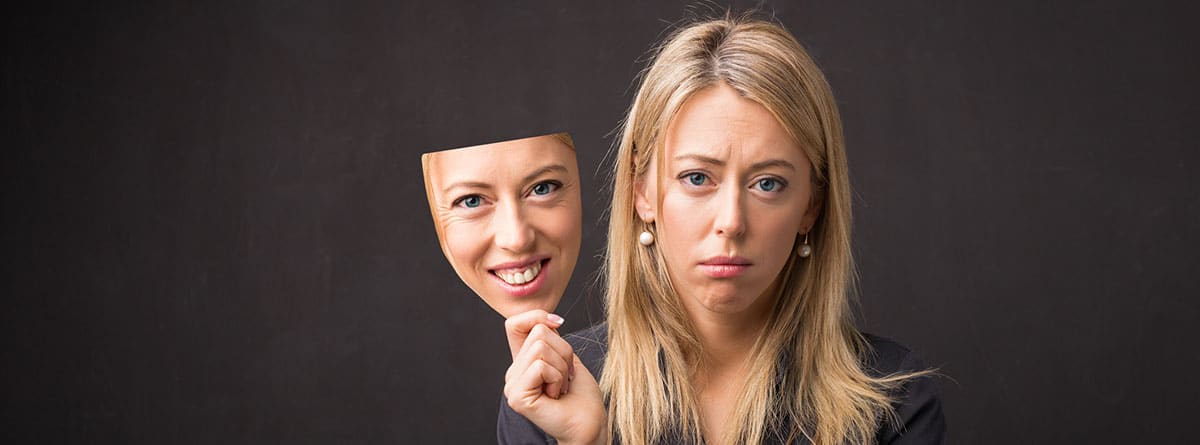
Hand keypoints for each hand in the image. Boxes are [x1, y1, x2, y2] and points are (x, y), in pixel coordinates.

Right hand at [504, 312, 606, 444]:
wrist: (589, 423)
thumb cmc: (581, 394)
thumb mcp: (566, 356)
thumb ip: (550, 337)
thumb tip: (547, 319)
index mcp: (522, 362)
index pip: (515, 323)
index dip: (537, 316)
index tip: (559, 324)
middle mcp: (513, 373)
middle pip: (538, 333)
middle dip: (563, 351)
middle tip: (565, 377)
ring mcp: (512, 385)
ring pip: (541, 348)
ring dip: (562, 367)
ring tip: (561, 387)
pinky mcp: (517, 396)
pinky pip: (541, 367)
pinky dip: (557, 378)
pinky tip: (556, 395)